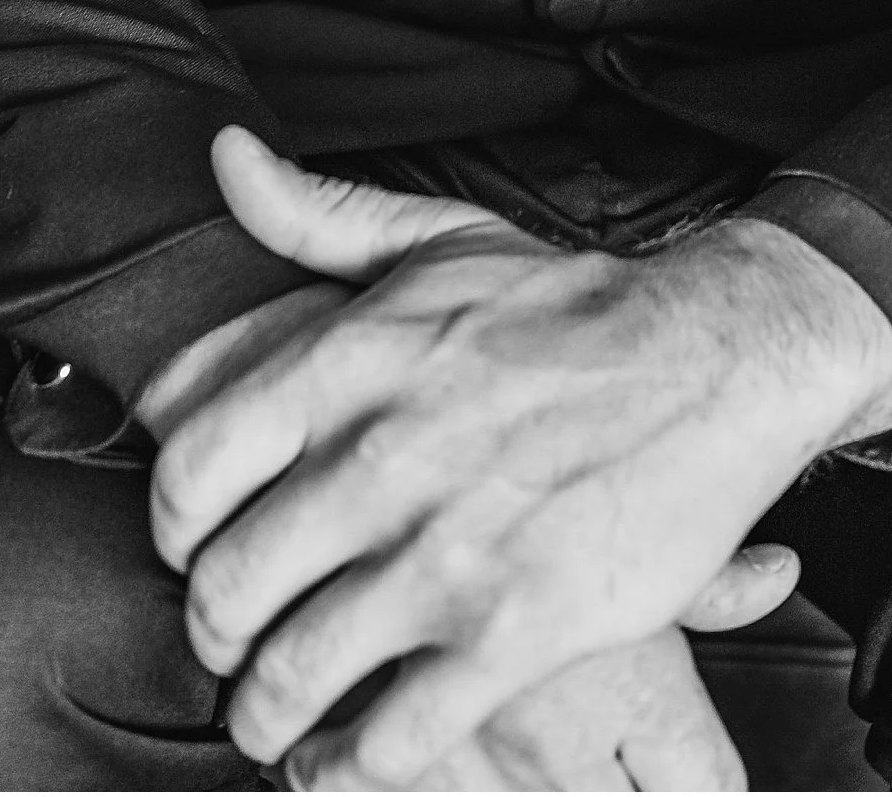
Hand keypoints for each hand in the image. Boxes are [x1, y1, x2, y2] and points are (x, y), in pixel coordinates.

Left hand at [149, 129, 891, 786]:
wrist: (720, 354)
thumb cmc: (575, 300)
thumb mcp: (439, 236)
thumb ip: (317, 213)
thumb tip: (224, 156)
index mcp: (348, 364)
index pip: (184, 475)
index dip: (172, 531)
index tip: (197, 550)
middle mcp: (380, 461)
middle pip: (224, 593)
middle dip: (214, 638)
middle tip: (233, 647)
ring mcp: (446, 554)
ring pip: (290, 678)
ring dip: (265, 720)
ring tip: (276, 723)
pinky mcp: (515, 632)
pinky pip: (391, 739)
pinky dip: (348, 770)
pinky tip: (344, 761)